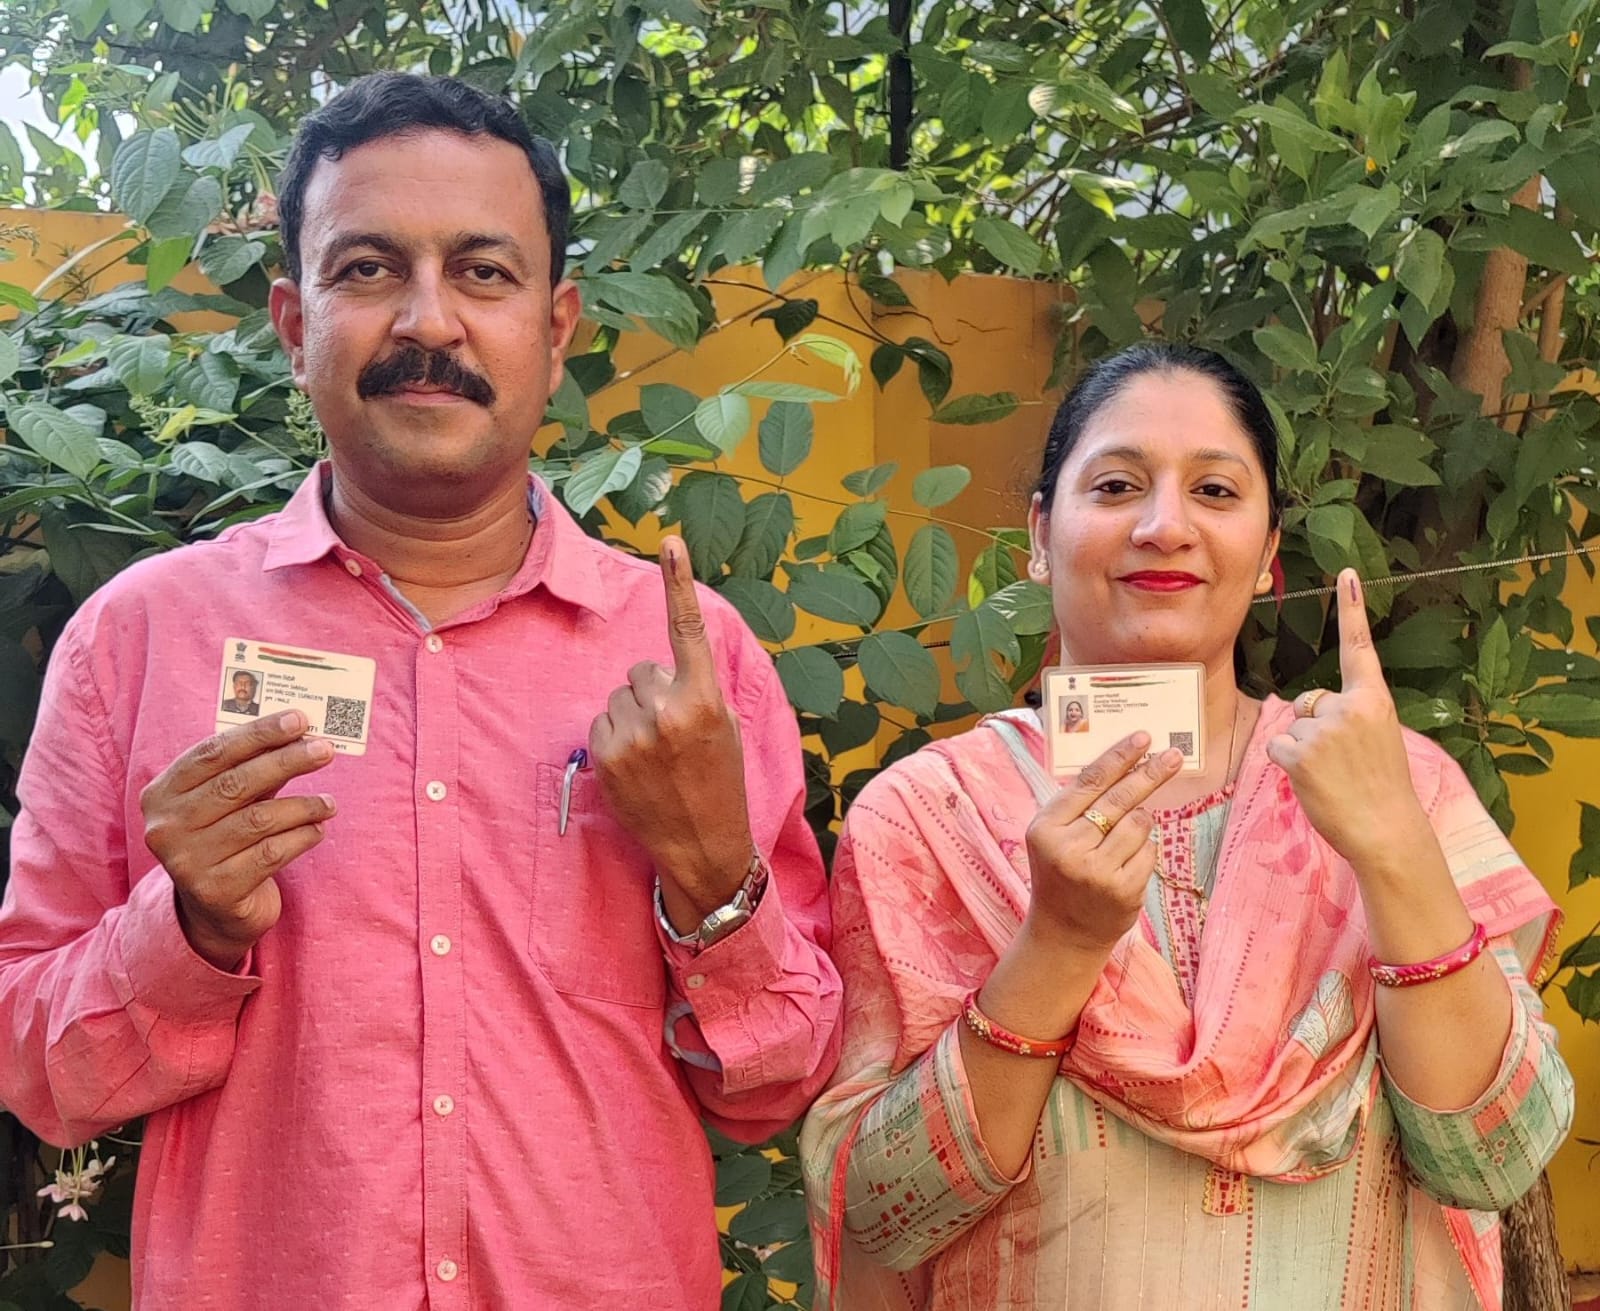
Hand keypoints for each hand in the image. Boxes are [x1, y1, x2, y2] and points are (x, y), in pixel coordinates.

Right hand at [140, 711, 337, 971]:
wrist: (215, 910)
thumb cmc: (226, 838)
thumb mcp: (228, 801)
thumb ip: (253, 768)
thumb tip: (301, 732)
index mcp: (162, 794)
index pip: (213, 753)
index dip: (258, 733)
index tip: (299, 719)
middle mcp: (166, 827)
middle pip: (236, 784)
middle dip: (286, 761)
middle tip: (325, 750)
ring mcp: (187, 862)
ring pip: (258, 820)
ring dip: (303, 806)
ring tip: (328, 803)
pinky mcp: (216, 891)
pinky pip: (271, 854)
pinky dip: (301, 837)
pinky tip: (318, 829)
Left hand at [590, 536, 752, 929]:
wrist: (703, 844)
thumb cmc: (719, 780)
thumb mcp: (724, 727)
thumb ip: (696, 688)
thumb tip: (662, 665)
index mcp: (704, 698)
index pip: (688, 630)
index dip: (679, 583)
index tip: (671, 541)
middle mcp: (667, 710)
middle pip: (642, 670)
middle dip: (654, 692)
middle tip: (674, 733)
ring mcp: (633, 735)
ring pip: (619, 696)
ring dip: (633, 716)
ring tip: (656, 755)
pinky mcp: (606, 756)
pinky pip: (601, 722)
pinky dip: (615, 739)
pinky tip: (637, 767)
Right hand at [1023, 733, 1183, 954]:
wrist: (1063, 933)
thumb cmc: (1061, 874)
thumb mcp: (1052, 837)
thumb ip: (1076, 805)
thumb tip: (1121, 764)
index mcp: (1045, 828)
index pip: (1088, 782)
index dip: (1118, 757)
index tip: (1143, 739)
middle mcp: (1068, 848)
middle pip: (1119, 798)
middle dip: (1149, 774)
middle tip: (1172, 756)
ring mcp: (1096, 871)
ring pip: (1140, 824)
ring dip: (1140, 824)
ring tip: (1123, 841)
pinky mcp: (1122, 890)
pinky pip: (1149, 852)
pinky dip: (1144, 852)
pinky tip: (1126, 865)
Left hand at [1266, 568, 1427, 865]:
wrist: (1387, 830)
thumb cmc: (1381, 788)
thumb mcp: (1379, 738)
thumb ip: (1351, 714)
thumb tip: (1309, 710)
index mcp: (1374, 700)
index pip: (1359, 647)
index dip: (1351, 609)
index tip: (1345, 573)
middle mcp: (1349, 707)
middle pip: (1309, 702)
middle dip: (1315, 728)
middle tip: (1345, 762)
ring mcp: (1323, 730)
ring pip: (1292, 727)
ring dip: (1303, 750)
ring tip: (1334, 775)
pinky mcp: (1299, 753)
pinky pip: (1278, 747)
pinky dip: (1289, 765)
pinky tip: (1314, 781)